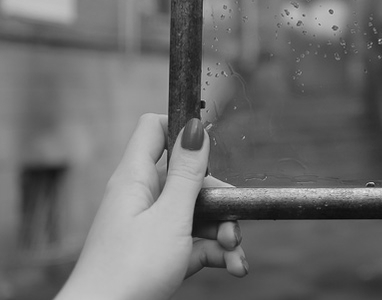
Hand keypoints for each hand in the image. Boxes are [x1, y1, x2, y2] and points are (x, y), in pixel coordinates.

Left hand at [56, 114, 246, 299]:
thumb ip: (187, 173)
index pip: (154, 130)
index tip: (211, 148)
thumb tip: (194, 127)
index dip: (183, 130)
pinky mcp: (159, 255)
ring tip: (235, 254)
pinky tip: (232, 266)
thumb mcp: (170, 217)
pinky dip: (214, 253)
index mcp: (135, 178)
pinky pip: (193, 243)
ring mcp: (150, 228)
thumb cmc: (129, 270)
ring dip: (223, 232)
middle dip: (220, 200)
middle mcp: (141, 198)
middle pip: (189, 180)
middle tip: (235, 221)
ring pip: (196, 215)